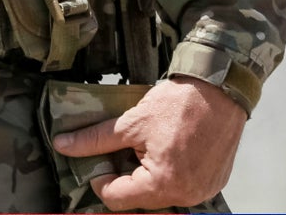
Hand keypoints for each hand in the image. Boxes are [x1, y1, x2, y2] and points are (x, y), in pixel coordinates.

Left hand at [52, 76, 246, 210]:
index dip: (101, 178)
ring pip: (161, 195)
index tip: (102, 159)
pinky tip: (171, 150)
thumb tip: (63, 145)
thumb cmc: (181, 102)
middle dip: (127, 177)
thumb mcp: (132, 121)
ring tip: (151, 148)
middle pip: (139, 199)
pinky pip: (184, 187)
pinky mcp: (214, 182)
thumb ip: (95, 139)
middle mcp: (185, 195)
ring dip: (149, 178)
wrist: (223, 85)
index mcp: (161, 185)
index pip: (115, 198)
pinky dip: (172, 175)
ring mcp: (202, 191)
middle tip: (127, 151)